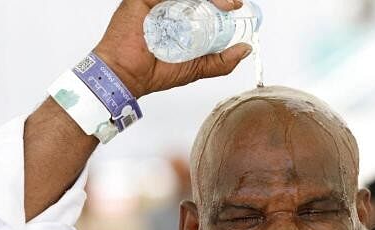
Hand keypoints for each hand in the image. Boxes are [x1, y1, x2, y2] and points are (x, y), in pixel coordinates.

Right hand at [93, 0, 251, 97]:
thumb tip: (244, 50)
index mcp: (177, 17)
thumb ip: (221, 61)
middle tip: (233, 4)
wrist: (129, 77)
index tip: (235, 7)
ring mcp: (155, 1)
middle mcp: (166, 6)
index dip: (219, 1)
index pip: (201, 2)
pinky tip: (204, 2)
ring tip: (226, 4)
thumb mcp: (197, 67)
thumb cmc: (154, 72)